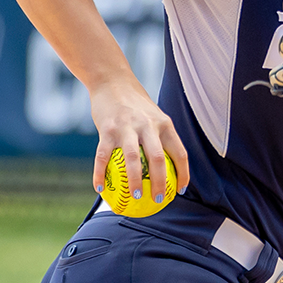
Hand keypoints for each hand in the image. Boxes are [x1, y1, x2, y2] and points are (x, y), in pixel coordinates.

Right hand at [88, 77, 188, 203]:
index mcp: (164, 124)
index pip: (179, 152)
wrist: (112, 81)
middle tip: (158, 201)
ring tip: (134, 197)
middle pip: (157, 159)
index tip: (179, 190)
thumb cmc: (135, 104)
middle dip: (160, 183)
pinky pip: (103, 156)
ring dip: (134, 181)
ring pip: (133, 159)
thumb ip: (161, 137)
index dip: (183, 173)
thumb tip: (166, 169)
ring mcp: (127, 127)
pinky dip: (100, 174)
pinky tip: (99, 188)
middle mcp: (148, 125)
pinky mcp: (107, 129)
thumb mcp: (154, 116)